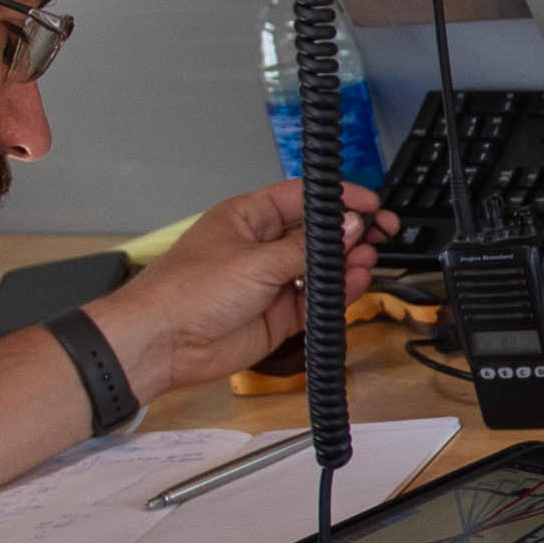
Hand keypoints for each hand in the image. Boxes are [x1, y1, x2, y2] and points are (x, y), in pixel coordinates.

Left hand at [97, 181, 406, 395]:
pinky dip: (336, 295)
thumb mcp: (254, 261)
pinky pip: (315, 301)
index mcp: (248, 218)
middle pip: (316, 233)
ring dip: (346, 265)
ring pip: (320, 268)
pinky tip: (352, 286)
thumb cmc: (185, 292)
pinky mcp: (276, 315)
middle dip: (350, 233)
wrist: (163, 343)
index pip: (302, 198)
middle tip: (381, 232)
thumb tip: (347, 228)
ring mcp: (269, 282)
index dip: (338, 199)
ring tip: (366, 261)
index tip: (369, 203)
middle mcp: (260, 247)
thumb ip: (307, 248)